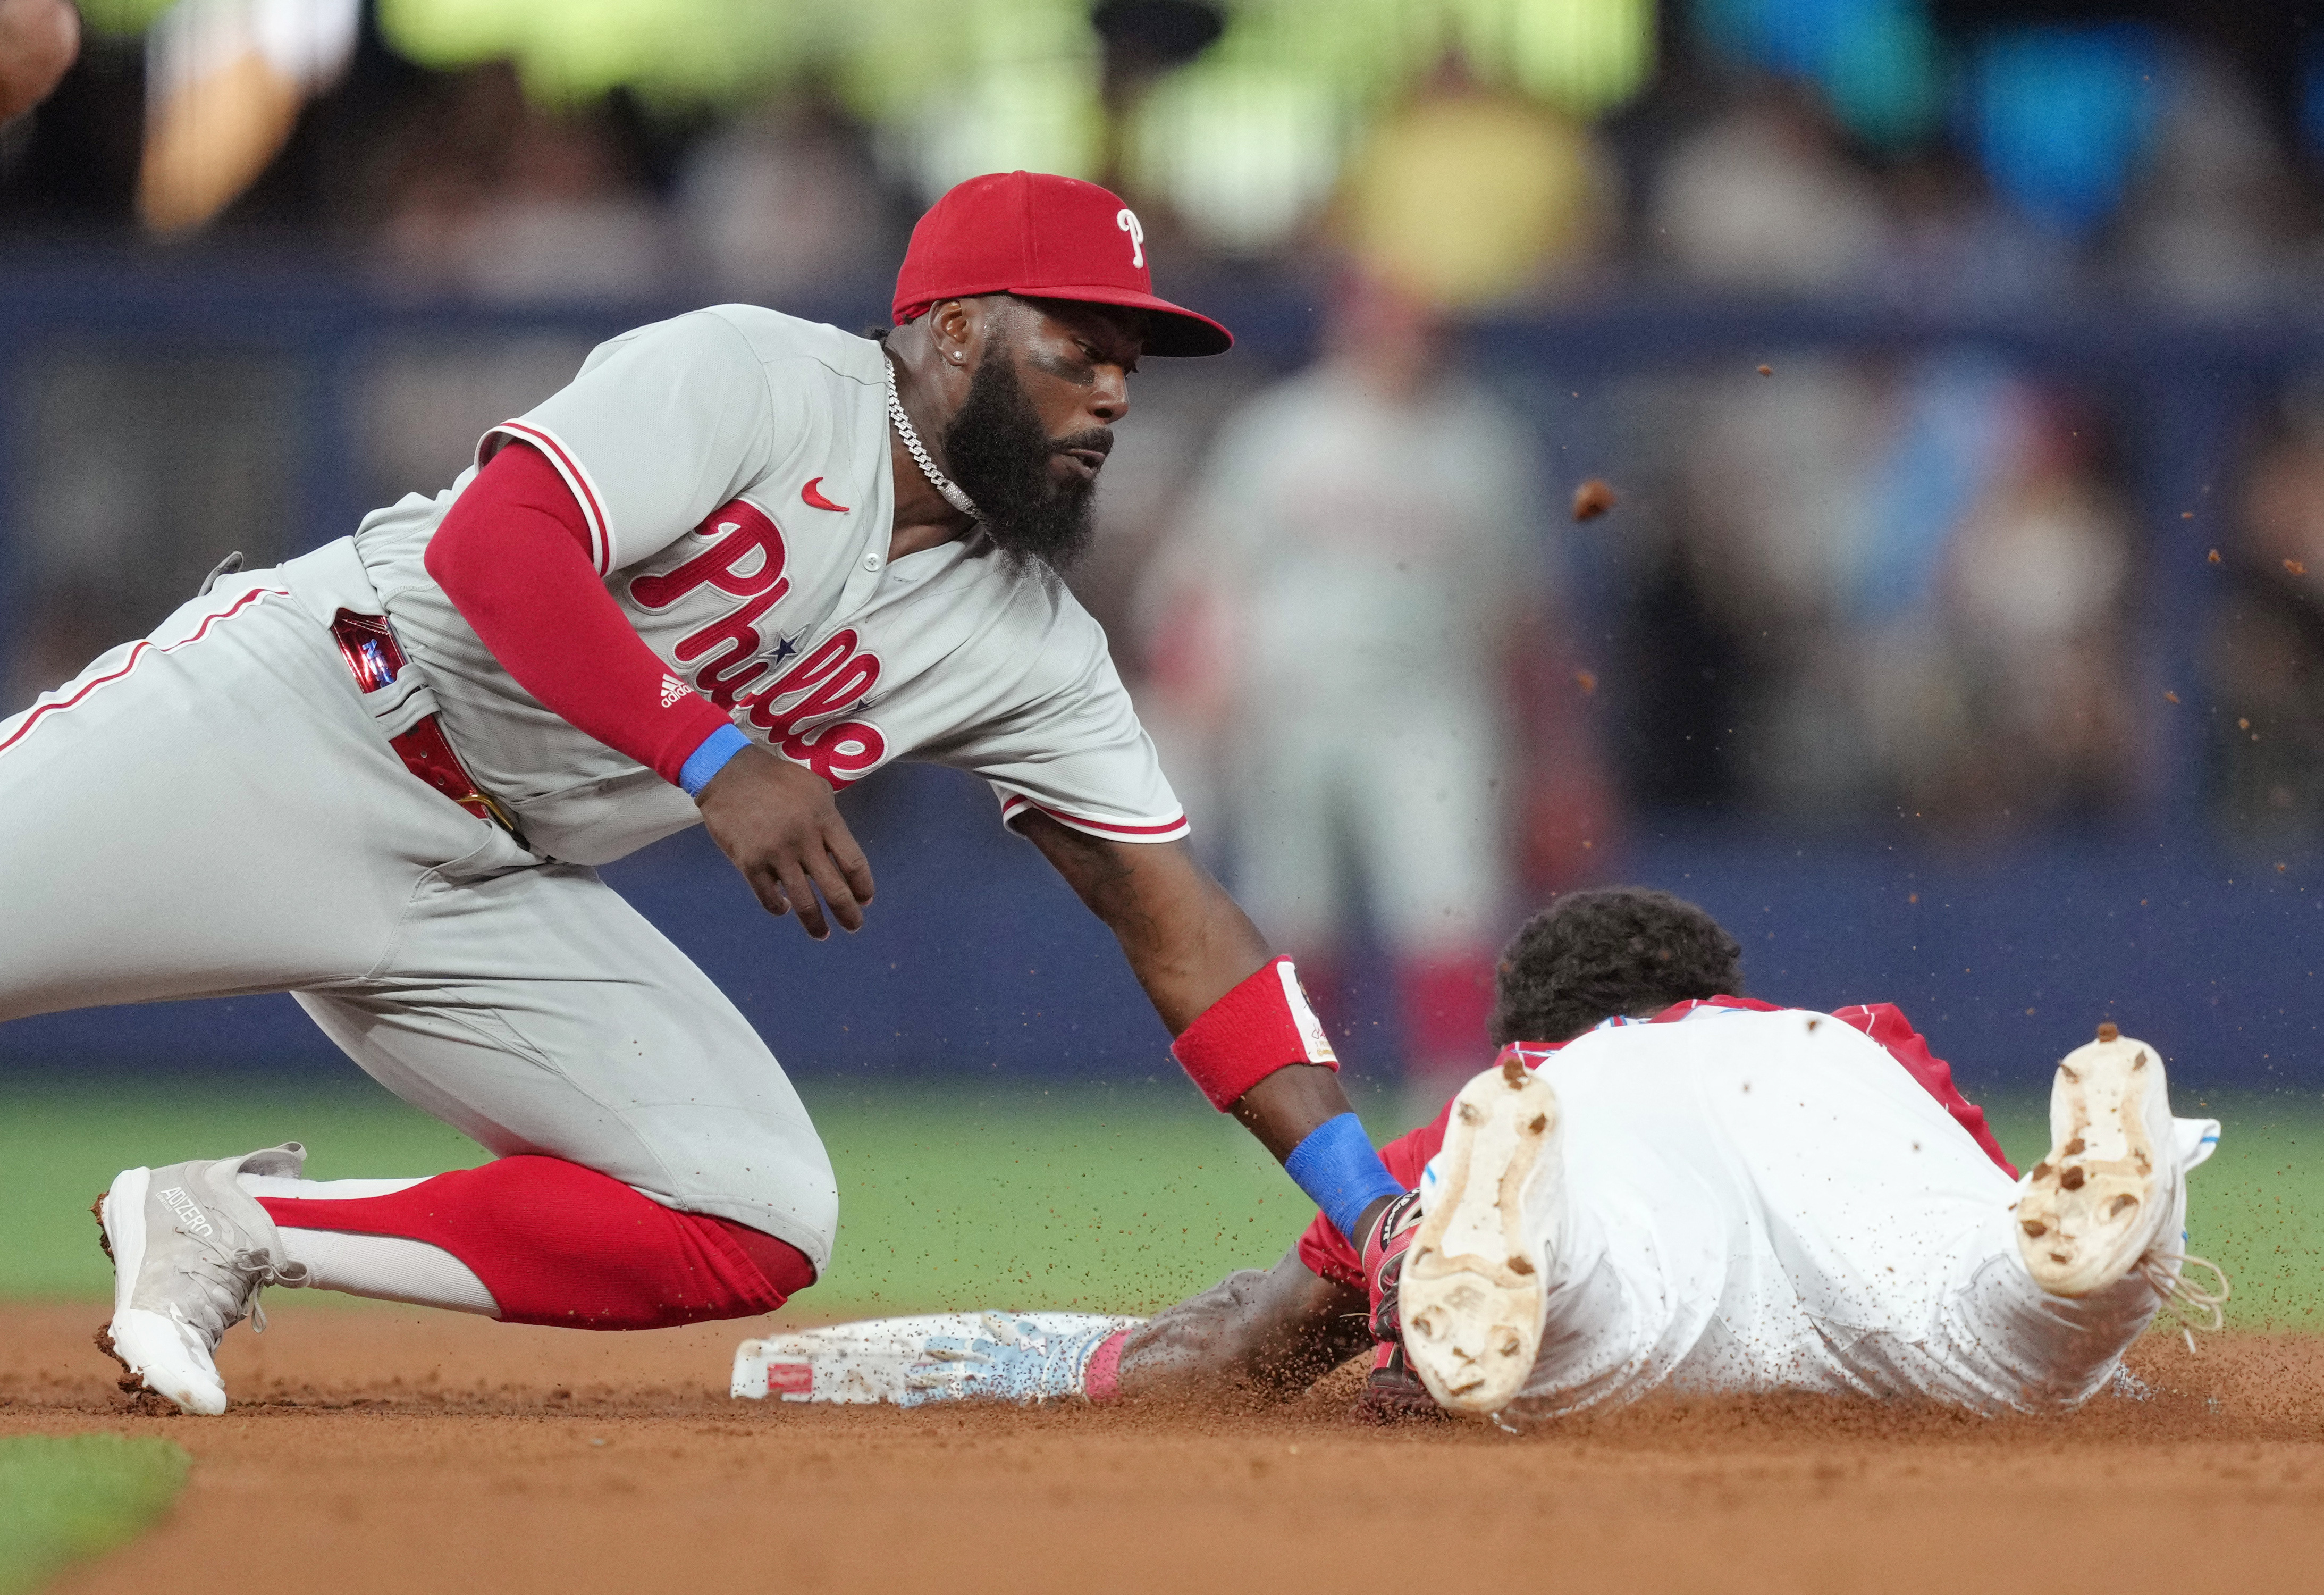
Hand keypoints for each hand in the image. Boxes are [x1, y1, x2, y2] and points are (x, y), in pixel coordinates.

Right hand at [695, 742, 873, 938]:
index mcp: (826, 821)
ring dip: (815, 924)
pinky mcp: (750, 863)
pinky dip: (778, 908)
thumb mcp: (816, 789)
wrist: (729, 773)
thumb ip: (830, 820)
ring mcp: (777, 854)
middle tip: (854, 926)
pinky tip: (784, 909)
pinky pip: (768, 897)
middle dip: (848, 914)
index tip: (865, 900)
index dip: (863, 887)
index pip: (854, 863)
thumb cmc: (777, 778)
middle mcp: (805, 841)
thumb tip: (839, 854)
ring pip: (804, 902)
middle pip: (835, 889)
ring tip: (822, 933)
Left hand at [902, 1313, 1133, 1405]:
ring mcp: (997, 1369)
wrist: (1087, 1372)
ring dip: (932, 1371)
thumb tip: (1158, 1336)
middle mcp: (1011, 1354)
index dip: (997, 1326)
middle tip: (928, 1345)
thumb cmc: (1100, 1366)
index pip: (1011, 1330)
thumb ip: (1119, 1347)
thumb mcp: (1106, 1355)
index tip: (986, 1319)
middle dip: (952, 1346)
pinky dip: (929, 1397)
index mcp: (1036, 1345)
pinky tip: (907, 1400)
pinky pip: (950, 1393)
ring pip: (955, 1368)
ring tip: (909, 1375)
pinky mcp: (987, 1388)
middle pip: (975, 1347)